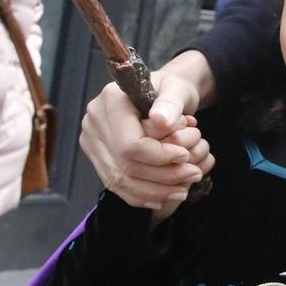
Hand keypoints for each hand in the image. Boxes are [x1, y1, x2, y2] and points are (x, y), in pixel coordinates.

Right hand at [79, 54, 213, 208]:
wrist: (164, 93)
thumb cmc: (172, 89)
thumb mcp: (177, 89)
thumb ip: (171, 103)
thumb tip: (163, 121)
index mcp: (110, 101)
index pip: (129, 143)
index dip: (158, 155)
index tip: (185, 156)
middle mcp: (95, 121)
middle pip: (124, 165)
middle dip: (161, 177)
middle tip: (193, 175)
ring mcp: (93, 141)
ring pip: (119, 180)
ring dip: (153, 191)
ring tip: (183, 189)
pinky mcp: (98, 156)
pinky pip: (116, 184)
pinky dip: (141, 194)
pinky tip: (162, 197)